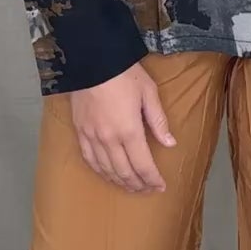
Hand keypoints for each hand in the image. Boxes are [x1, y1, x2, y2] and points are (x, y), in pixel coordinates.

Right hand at [70, 62, 176, 193]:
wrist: (92, 60)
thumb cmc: (124, 73)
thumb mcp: (148, 92)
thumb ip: (158, 120)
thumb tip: (170, 143)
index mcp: (129, 130)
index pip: (143, 165)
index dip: (153, 180)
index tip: (160, 187)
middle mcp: (109, 139)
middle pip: (125, 172)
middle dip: (138, 185)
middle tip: (147, 190)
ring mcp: (92, 137)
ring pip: (107, 170)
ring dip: (120, 182)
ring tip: (131, 187)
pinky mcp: (80, 132)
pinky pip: (89, 159)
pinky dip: (100, 172)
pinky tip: (108, 175)